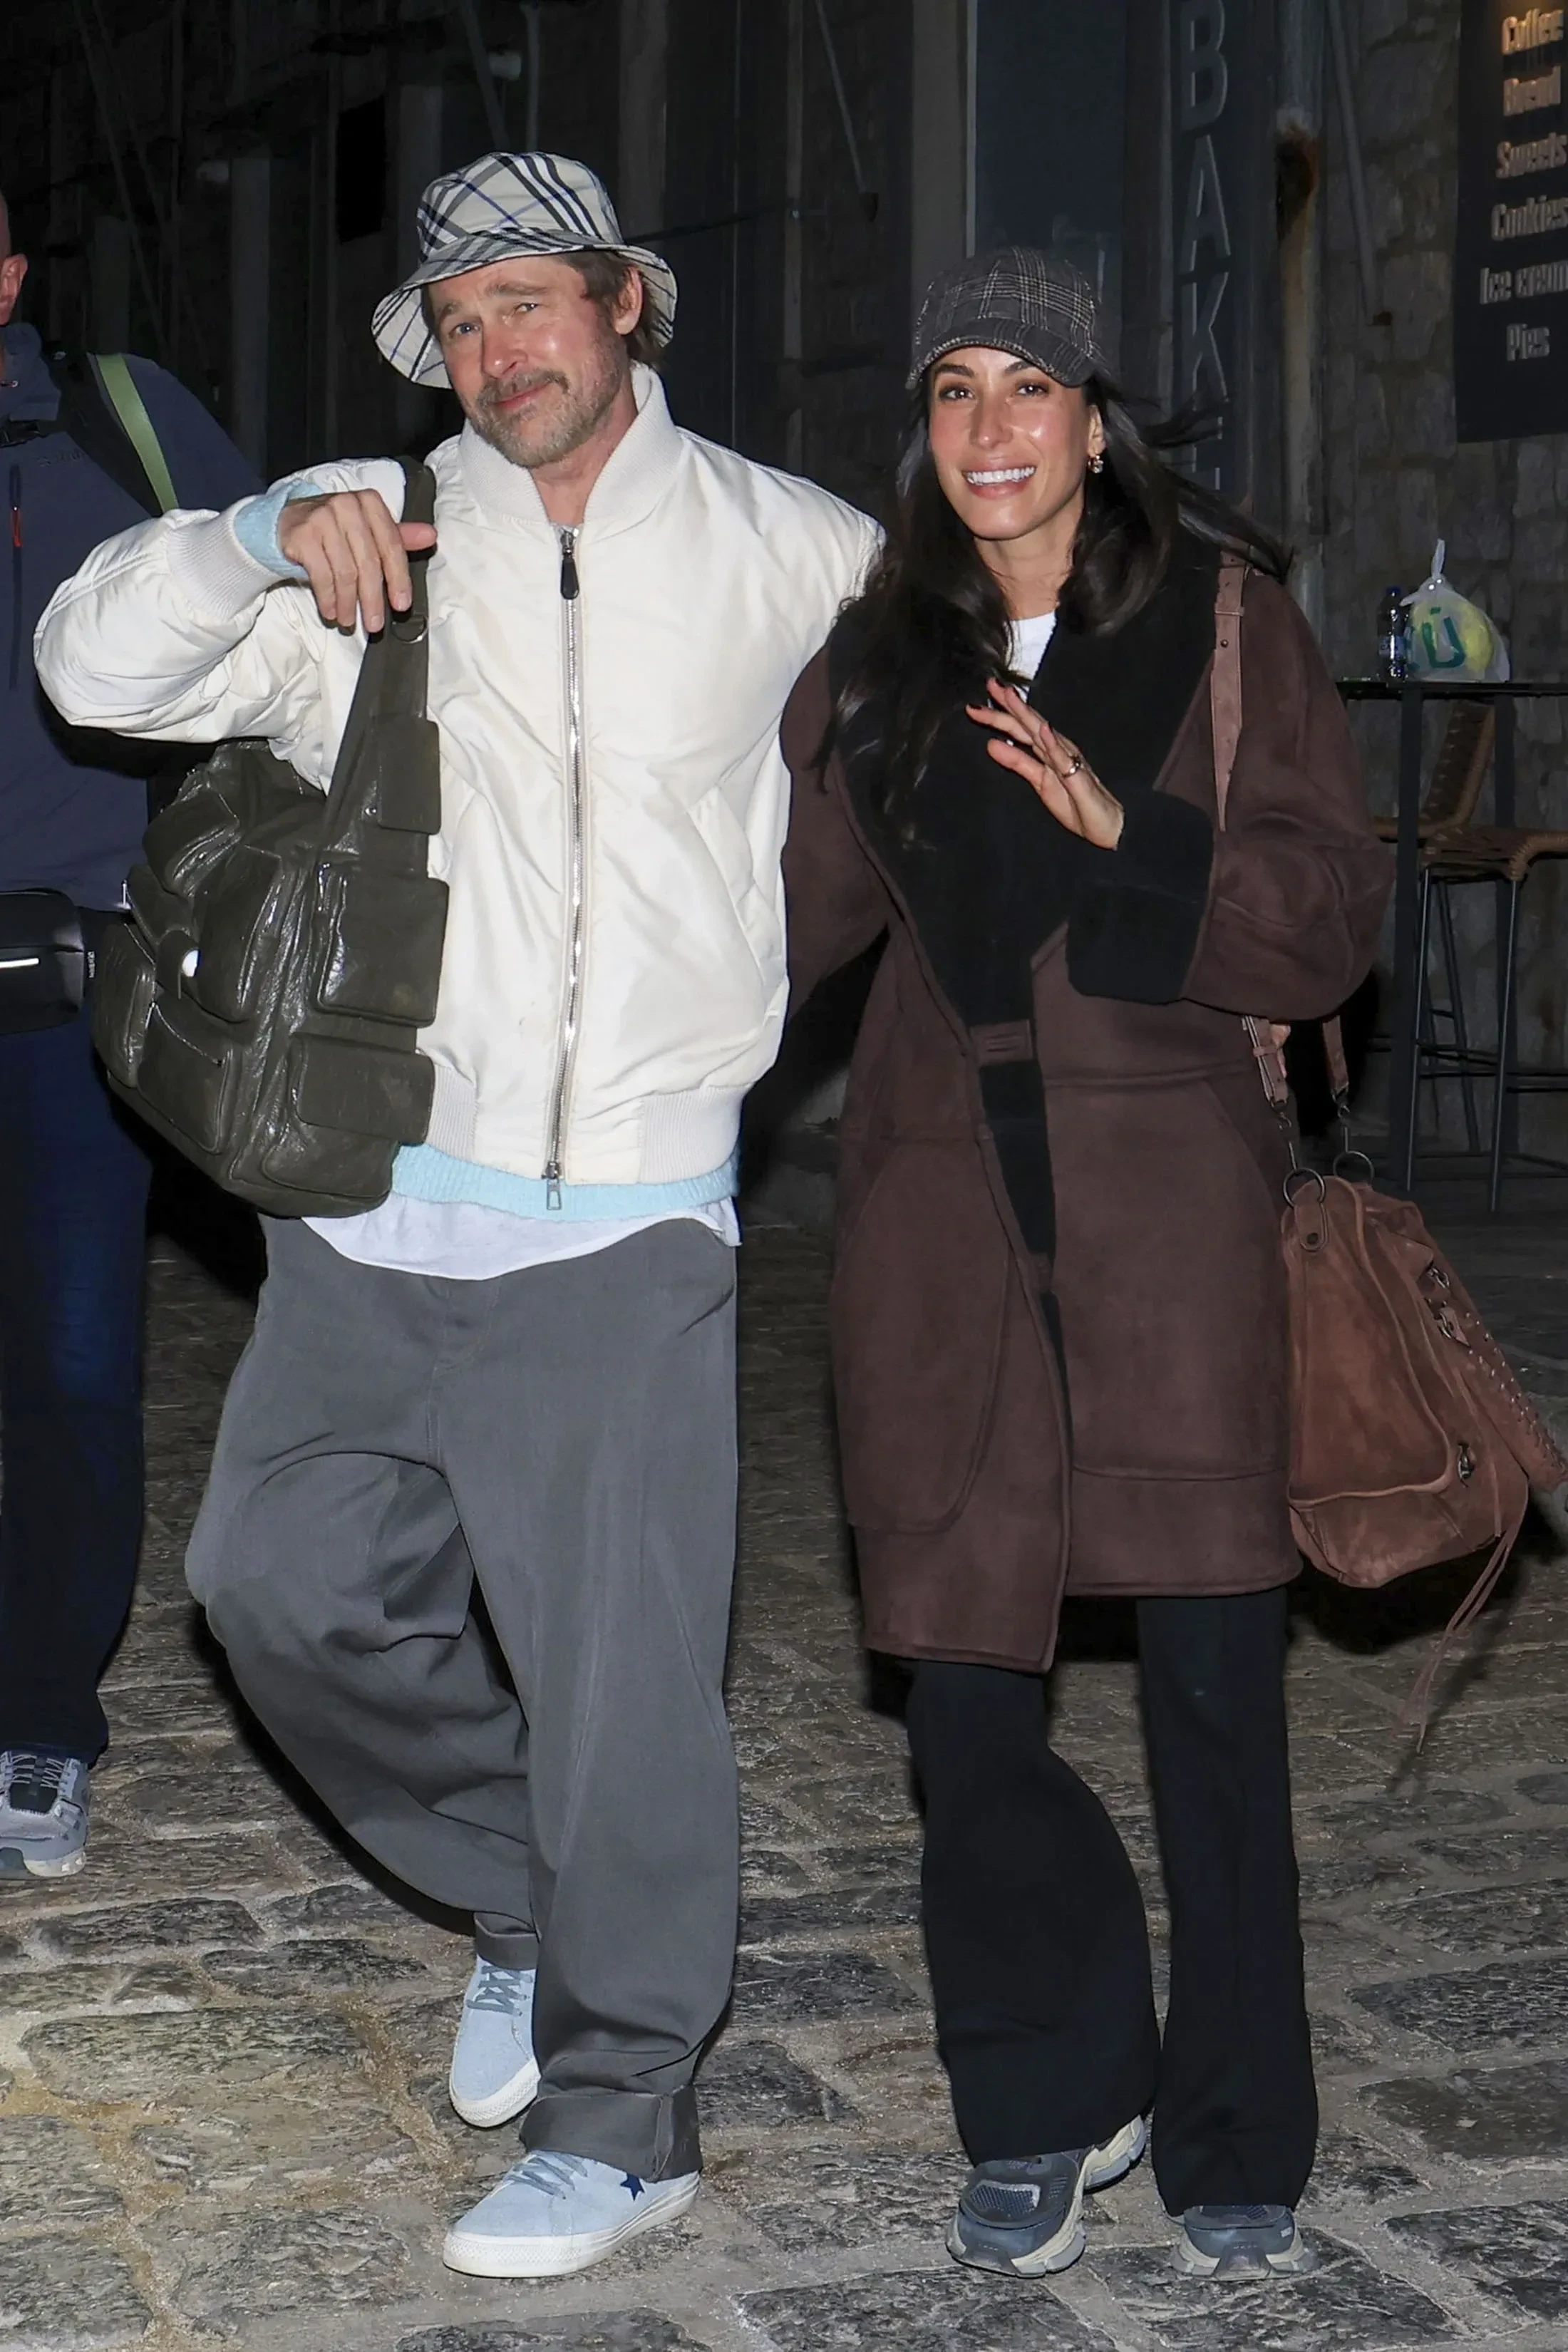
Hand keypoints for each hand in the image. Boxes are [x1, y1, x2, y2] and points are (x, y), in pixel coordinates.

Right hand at [276, 490, 437, 633]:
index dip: (399, 579)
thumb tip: (430, 536)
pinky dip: (328, 599)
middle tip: (374, 624)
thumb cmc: (335, 529)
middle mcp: (346, 505)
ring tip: (348, 620)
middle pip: (368, 562)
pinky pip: (322, 575)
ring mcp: (322, 518)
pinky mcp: (302, 534)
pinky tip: (330, 611)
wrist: (289, 523)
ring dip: (348, 603)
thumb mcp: (369, 530)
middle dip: (373, 599)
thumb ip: (399, 536)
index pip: (391, 545)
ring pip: (345, 572)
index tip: (401, 606)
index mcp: (369, 503)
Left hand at [966, 680, 1124, 848]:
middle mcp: (1056, 749)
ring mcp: (1068, 760)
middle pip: (1028, 724)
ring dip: (1027, 714)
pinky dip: (1053, 743)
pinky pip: (1064, 759)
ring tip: (1010, 696)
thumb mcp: (1038, 781)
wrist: (1105, 825)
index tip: (975, 703)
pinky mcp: (1078, 777)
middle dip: (1008, 705)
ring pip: (1043, 734)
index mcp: (1046, 750)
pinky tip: (1043, 730)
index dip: (998, 714)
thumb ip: (1017, 762)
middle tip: (989, 684)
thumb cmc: (1075, 802)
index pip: (1019, 728)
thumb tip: (991, 744)